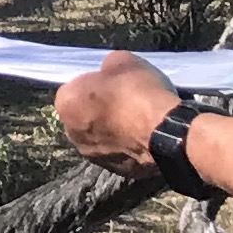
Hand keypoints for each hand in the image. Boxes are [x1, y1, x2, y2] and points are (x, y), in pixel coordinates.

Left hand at [53, 52, 180, 175]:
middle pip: (85, 115)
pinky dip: (130, 146)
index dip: (94, 84)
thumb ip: (108, 67)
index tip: (112, 83)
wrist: (166, 131)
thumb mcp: (121, 61)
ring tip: (139, 120)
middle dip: (101, 109)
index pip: (74, 89)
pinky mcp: (118, 171)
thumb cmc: (137, 92)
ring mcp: (94, 156)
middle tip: (126, 101)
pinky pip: (121, 153)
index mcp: (66, 105)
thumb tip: (109, 72)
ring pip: (102, 137)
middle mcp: (72, 134)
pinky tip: (147, 137)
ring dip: (115, 129)